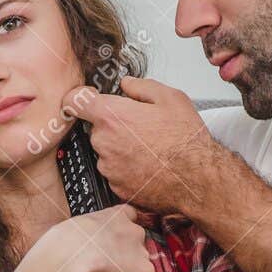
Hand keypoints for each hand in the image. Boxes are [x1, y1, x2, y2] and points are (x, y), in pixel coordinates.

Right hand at [13, 205, 154, 271]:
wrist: (68, 256)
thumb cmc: (60, 245)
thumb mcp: (70, 231)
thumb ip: (86, 239)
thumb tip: (82, 256)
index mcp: (115, 216)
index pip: (130, 219)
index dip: (119, 241)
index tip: (105, 257)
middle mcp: (134, 231)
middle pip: (131, 254)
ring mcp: (142, 253)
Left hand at [66, 77, 220, 215]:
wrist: (197, 178)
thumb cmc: (186, 140)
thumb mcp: (171, 97)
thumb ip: (141, 86)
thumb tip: (126, 84)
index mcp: (111, 116)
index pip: (74, 100)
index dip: (81, 98)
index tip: (88, 100)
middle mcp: (104, 142)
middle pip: (96, 128)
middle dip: (113, 126)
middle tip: (141, 128)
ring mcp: (108, 167)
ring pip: (106, 152)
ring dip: (121, 149)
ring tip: (150, 149)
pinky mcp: (116, 187)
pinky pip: (116, 173)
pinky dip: (128, 169)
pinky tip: (149, 165)